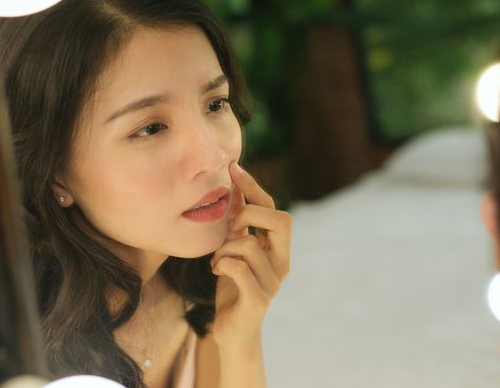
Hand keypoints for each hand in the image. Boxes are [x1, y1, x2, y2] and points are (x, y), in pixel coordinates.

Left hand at [209, 161, 291, 348]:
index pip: (274, 208)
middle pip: (281, 220)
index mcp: (279, 248)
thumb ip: (239, 223)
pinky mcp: (258, 299)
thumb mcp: (234, 249)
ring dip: (224, 248)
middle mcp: (282, 263)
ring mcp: (273, 282)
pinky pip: (238, 268)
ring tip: (217, 260)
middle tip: (229, 228)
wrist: (232, 332)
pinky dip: (221, 264)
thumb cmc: (233, 287)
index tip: (233, 167)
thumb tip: (235, 185)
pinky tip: (216, 271)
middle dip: (249, 215)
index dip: (254, 186)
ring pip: (249, 245)